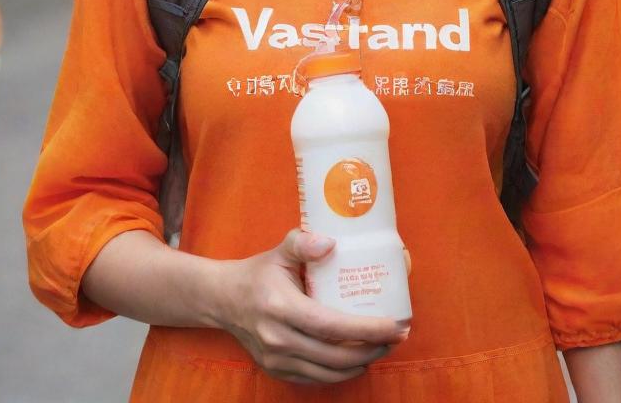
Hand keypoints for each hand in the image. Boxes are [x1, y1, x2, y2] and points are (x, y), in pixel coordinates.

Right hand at [214, 229, 408, 385]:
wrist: (223, 300)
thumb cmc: (259, 273)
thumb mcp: (279, 251)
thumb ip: (302, 242)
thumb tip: (331, 242)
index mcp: (281, 307)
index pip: (332, 326)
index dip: (367, 329)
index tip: (395, 325)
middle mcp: (278, 338)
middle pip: (335, 355)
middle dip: (373, 349)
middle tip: (396, 336)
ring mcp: (276, 359)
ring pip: (328, 373)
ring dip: (361, 364)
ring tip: (382, 347)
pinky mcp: (276, 370)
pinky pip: (316, 379)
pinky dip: (340, 373)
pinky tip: (357, 360)